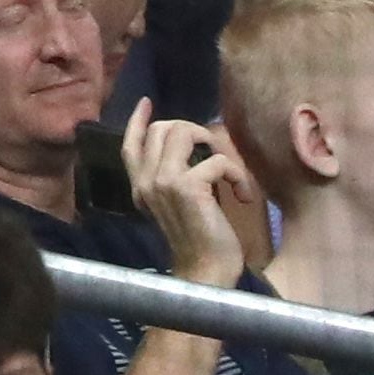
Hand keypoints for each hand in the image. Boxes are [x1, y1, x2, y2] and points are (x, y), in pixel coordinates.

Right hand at [121, 100, 261, 291]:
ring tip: (227, 171)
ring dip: (215, 145)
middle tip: (214, 151)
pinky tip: (243, 197)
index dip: (138, 121)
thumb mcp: (177, 205)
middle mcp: (145, 181)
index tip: (146, 103)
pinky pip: (217, 161)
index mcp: (140, 186)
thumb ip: (172, 179)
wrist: (205, 271)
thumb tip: (191, 150)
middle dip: (195, 131)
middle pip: (163, 129)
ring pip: (184, 132)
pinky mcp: (187, 187)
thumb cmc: (198, 241)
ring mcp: (163, 182)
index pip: (130, 144)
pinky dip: (238, 176)